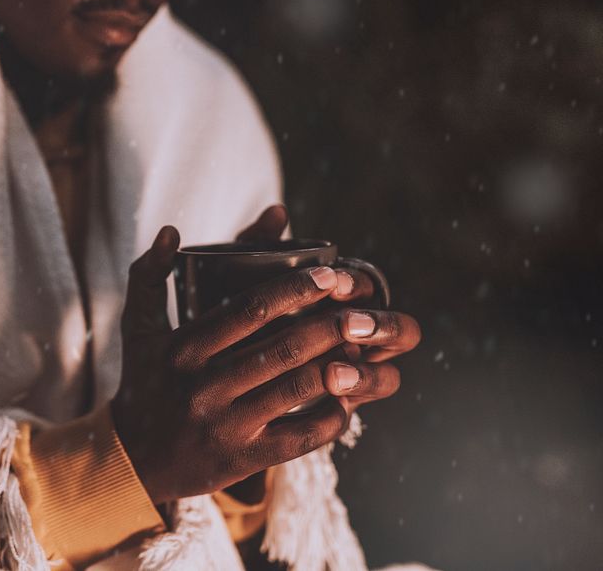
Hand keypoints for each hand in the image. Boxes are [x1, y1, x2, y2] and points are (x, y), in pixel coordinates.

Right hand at [111, 223, 420, 504]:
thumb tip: (169, 229)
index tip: (330, 275)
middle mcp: (204, 386)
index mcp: (184, 349)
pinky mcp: (244, 458)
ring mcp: (226, 425)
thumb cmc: (143, 383)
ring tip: (366, 346)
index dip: (295, 289)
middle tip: (362, 309)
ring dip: (339, 365)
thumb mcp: (137, 329)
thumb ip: (149, 276)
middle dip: (330, 325)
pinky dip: (332, 415)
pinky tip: (349, 398)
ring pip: (296, 388)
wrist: (132, 460)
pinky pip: (301, 436)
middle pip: (282, 347)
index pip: (249, 310)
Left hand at [238, 204, 420, 414]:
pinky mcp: (342, 408)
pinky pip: (359, 411)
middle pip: (398, 331)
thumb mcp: (243, 280)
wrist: (225, 375)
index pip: (368, 286)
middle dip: (378, 328)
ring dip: (367, 374)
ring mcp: (357, 376)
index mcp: (347, 301)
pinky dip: (347, 407)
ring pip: (387, 376)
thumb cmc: (240, 318)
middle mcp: (362, 339)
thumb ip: (259, 245)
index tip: (330, 281)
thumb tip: (276, 213)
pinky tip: (329, 405)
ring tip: (335, 375)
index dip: (355, 284)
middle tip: (348, 327)